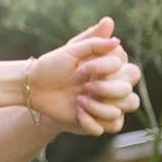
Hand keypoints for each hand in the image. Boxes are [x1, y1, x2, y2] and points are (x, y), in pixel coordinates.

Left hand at [28, 18, 140, 134]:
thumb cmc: (52, 65)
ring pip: (120, 111)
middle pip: (127, 91)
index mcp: (110, 68)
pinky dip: (91, 121)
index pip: (129, 70)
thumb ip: (94, 41)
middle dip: (105, 90)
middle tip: (84, 87)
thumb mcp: (71, 50)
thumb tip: (115, 35)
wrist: (33, 87)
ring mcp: (105, 104)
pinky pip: (109, 127)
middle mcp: (112, 86)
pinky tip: (76, 113)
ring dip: (99, 107)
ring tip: (79, 101)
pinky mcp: (97, 121)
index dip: (105, 70)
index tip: (80, 69)